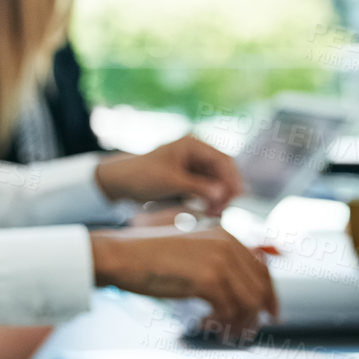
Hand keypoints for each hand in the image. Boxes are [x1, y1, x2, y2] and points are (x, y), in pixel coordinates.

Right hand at [90, 228, 278, 342]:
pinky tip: (204, 324)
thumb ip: (216, 262)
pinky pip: (229, 311)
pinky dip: (220, 323)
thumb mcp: (189, 251)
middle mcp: (227, 244)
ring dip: (239, 323)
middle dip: (256, 316)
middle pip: (261, 289)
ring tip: (223, 332)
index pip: (262, 270)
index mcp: (224, 235)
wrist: (120, 255)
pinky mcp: (208, 279)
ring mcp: (219, 261)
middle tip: (244, 332)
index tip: (269, 315)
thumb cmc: (147, 256)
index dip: (269, 297)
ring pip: (249, 303)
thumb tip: (241, 291)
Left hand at [93, 135, 242, 213]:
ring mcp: (194, 165)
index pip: (222, 160)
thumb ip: (198, 187)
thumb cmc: (143, 176)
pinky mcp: (190, 178)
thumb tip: (223, 193)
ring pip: (217, 182)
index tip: (236, 197)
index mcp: (192, 145)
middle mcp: (196, 153)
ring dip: (218, 198)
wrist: (121, 182)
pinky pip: (207, 188)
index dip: (232, 179)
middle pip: (222, 172)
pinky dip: (210, 199)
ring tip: (214, 213)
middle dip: (225, 191)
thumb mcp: (172, 182)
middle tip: (222, 210)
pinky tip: (209, 211)